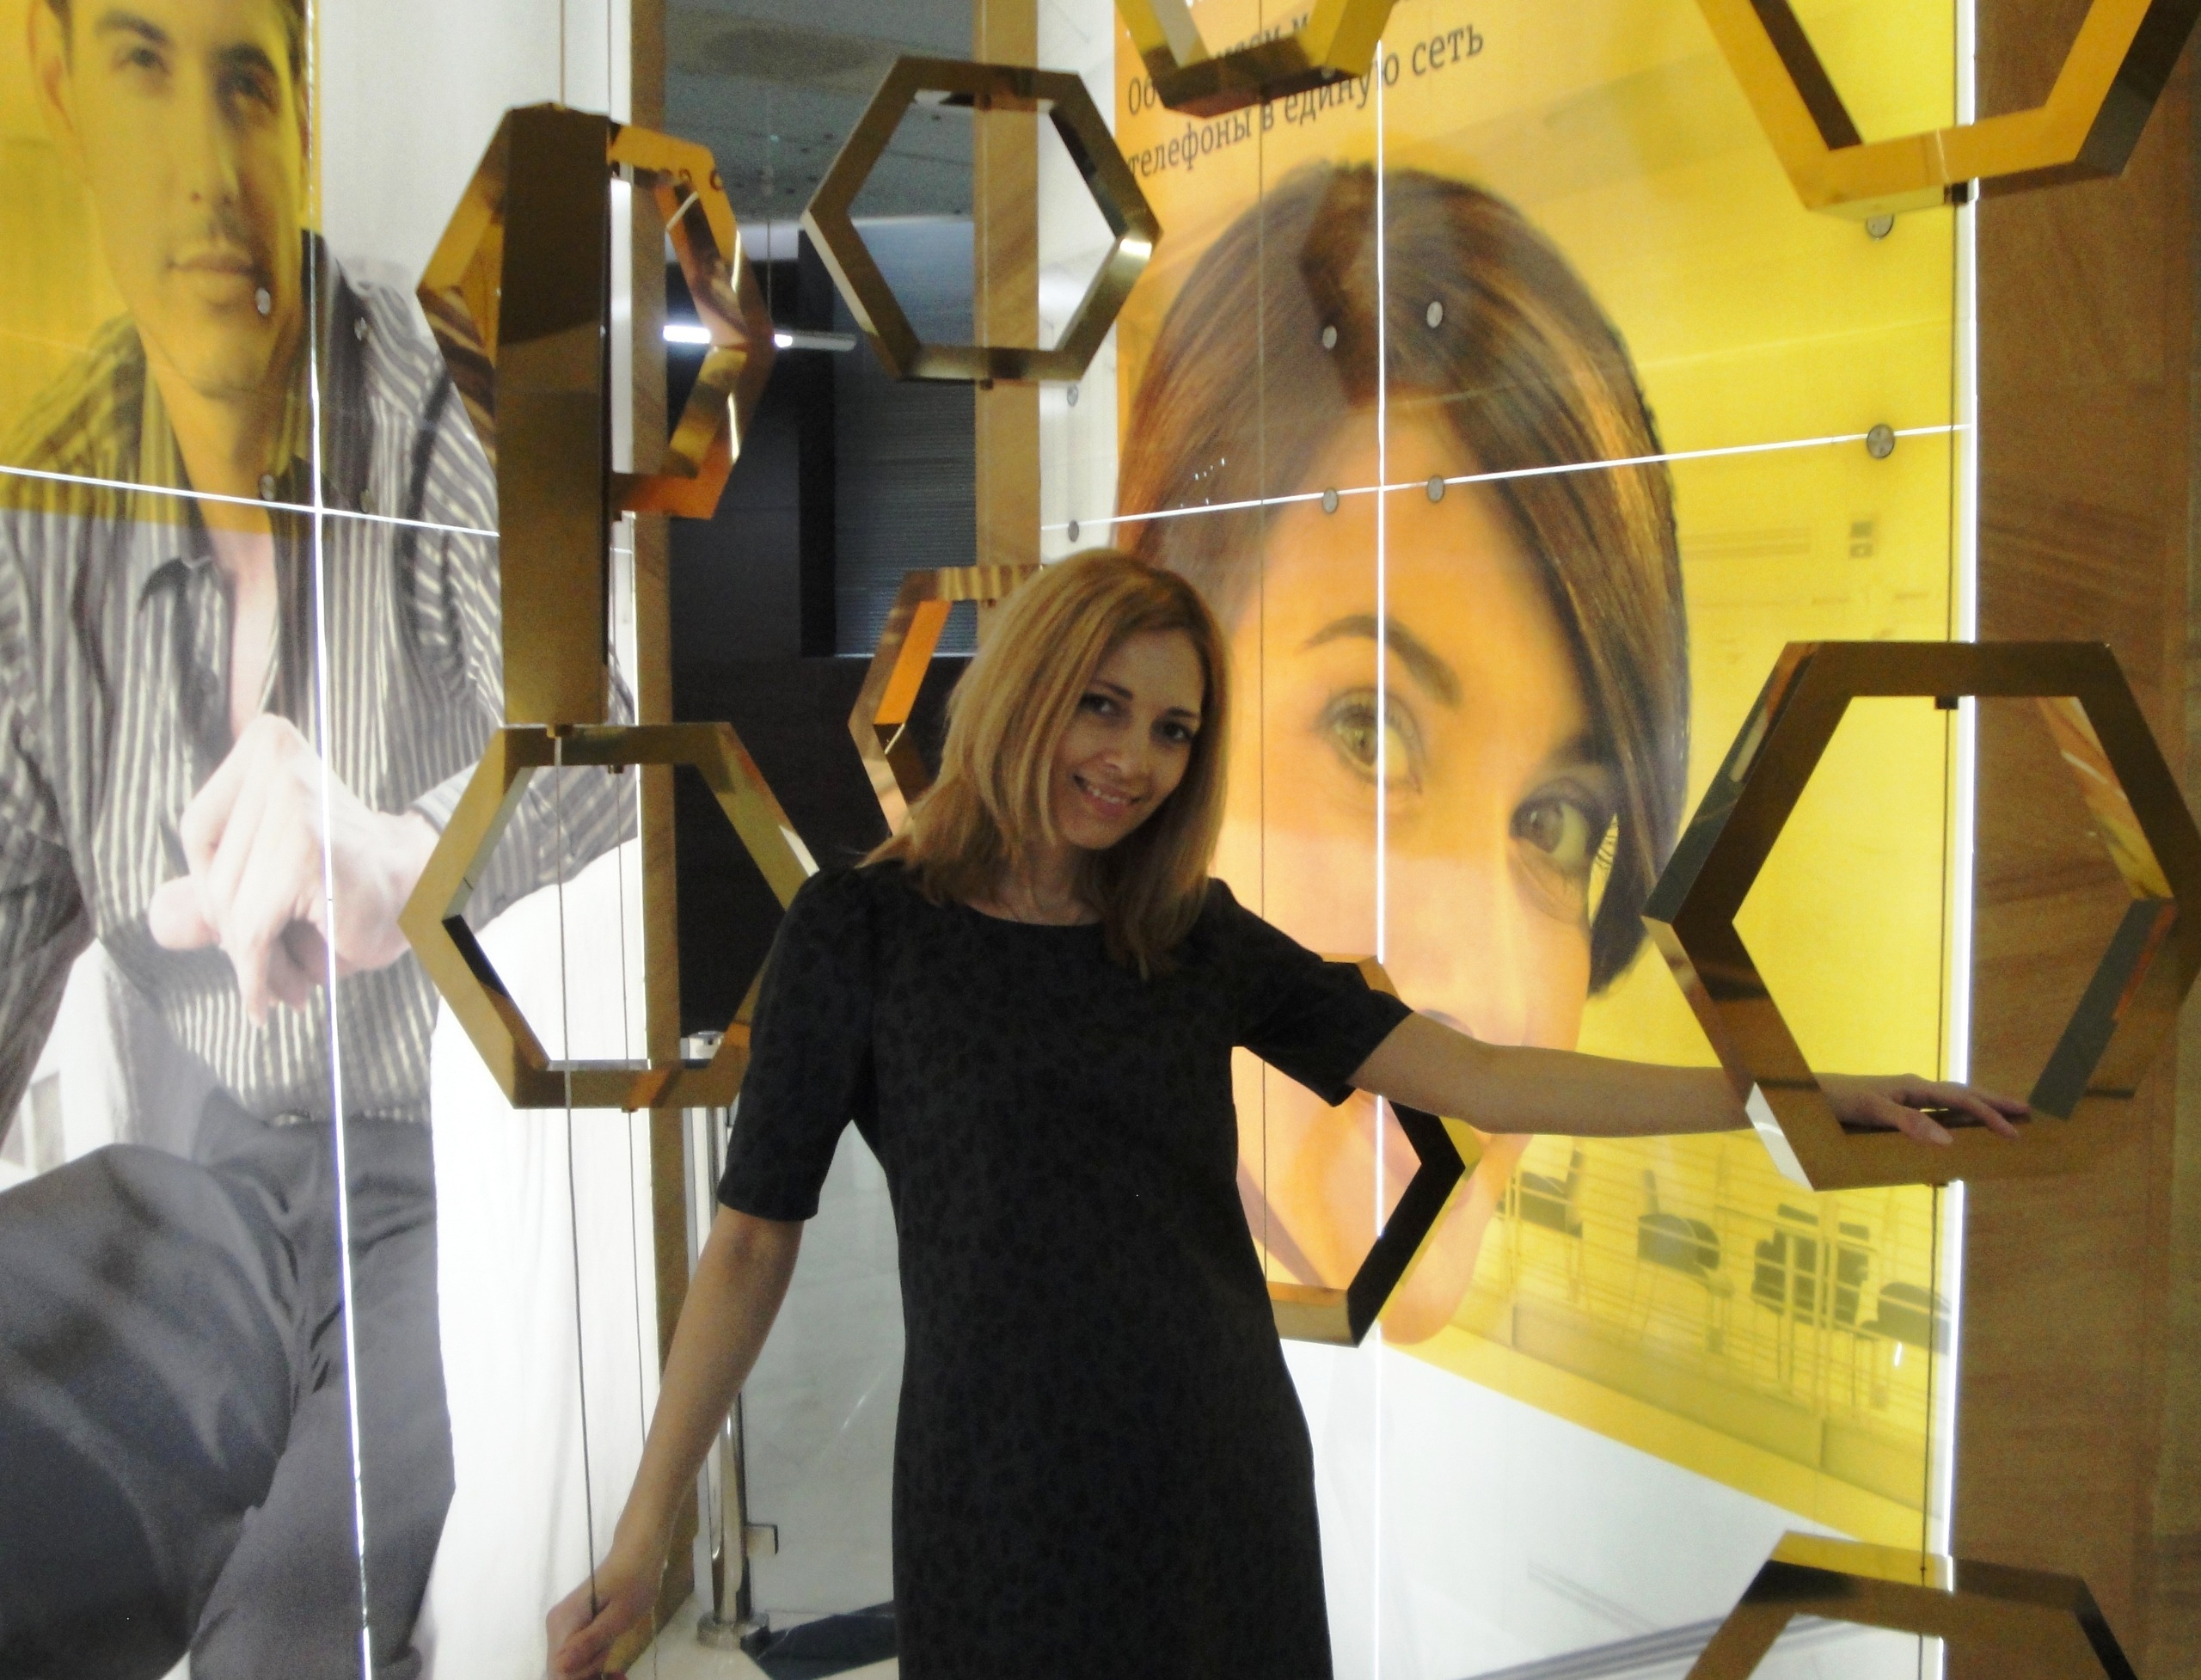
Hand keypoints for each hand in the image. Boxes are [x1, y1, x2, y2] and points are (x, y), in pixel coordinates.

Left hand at [146, 715, 439, 1021]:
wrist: (432, 893)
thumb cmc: (357, 885)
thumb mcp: (273, 881)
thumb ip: (210, 895)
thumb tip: (160, 921)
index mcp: (267, 746)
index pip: (200, 828)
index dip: (213, 885)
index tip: (243, 922)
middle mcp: (277, 761)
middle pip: (211, 873)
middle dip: (235, 934)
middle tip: (268, 973)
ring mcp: (291, 803)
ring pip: (228, 908)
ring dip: (252, 962)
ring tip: (285, 986)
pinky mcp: (305, 851)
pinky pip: (252, 930)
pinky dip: (257, 976)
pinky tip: (269, 998)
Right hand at [546, 1541, 662, 1679]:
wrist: (638, 1552)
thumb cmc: (634, 1580)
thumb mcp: (620, 1616)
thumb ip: (590, 1642)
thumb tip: (560, 1667)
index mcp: (563, 1623)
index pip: (559, 1670)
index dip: (582, 1678)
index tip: (610, 1672)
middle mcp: (555, 1626)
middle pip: (561, 1671)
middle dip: (588, 1677)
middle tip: (618, 1673)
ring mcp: (562, 1627)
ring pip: (568, 1666)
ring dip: (592, 1672)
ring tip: (618, 1672)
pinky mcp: (572, 1627)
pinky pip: (575, 1656)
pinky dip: (592, 1664)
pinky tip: (612, 1667)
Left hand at [1820, 1073, 2027, 1144]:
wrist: (1808, 1095)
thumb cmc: (1838, 1100)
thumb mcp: (1872, 1112)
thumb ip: (1908, 1124)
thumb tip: (1949, 1142)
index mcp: (1914, 1087)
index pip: (1962, 1100)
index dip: (1990, 1116)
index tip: (2014, 1133)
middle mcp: (1914, 1089)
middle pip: (1964, 1094)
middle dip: (1995, 1102)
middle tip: (2028, 1111)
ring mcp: (1906, 1098)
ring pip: (1952, 1101)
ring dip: (1978, 1108)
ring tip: (2002, 1117)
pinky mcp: (1897, 1108)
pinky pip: (1935, 1112)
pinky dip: (1955, 1119)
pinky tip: (1960, 1131)